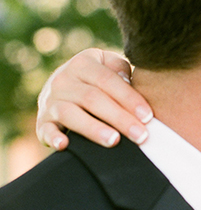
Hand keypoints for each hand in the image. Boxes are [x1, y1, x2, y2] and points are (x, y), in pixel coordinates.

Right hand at [36, 49, 153, 150]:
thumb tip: (128, 79)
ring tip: (113, 141)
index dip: (128, 98)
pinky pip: (46, 129)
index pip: (107, 80)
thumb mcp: (107, 66)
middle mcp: (63, 79)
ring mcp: (51, 101)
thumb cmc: (98, 82)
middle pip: (92, 98)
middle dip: (119, 118)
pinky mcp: (43, 122)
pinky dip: (53, 137)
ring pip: (70, 113)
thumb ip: (120, 69)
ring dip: (93, 128)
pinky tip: (64, 145)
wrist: (62, 90)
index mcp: (82, 64)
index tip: (148, 116)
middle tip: (141, 136)